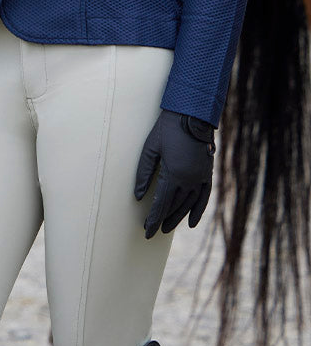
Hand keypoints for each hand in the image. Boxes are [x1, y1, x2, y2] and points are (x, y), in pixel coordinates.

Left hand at [134, 109, 215, 237]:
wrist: (191, 114)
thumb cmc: (167, 129)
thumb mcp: (150, 148)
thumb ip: (144, 173)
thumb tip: (139, 196)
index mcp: (173, 174)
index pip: (161, 204)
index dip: (153, 219)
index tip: (146, 231)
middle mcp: (189, 180)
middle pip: (174, 207)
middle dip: (163, 220)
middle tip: (153, 230)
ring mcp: (200, 177)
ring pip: (188, 205)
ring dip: (177, 218)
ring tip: (167, 227)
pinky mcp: (207, 174)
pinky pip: (204, 198)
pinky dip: (198, 211)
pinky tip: (191, 223)